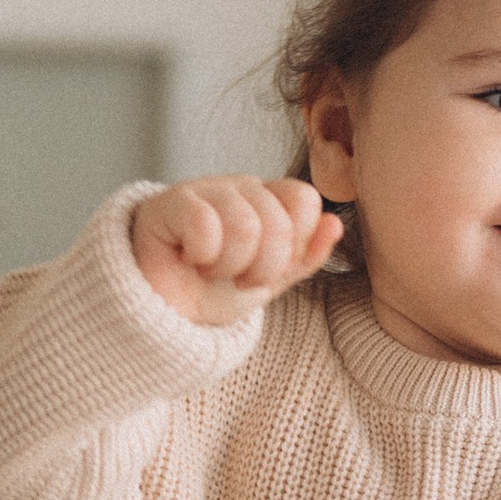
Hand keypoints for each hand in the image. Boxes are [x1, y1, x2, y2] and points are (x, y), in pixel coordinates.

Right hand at [129, 176, 341, 325]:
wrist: (164, 312)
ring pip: (245, 224)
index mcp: (269, 199)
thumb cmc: (215, 290)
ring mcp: (204, 190)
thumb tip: (336, 225)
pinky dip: (202, 254)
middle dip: (263, 267)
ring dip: (231, 265)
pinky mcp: (169, 203)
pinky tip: (190, 258)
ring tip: (213, 270)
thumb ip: (306, 255)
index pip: (304, 198)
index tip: (275, 271)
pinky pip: (204, 222)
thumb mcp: (272, 279)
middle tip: (240, 279)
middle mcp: (240, 188)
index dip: (297, 242)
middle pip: (278, 220)